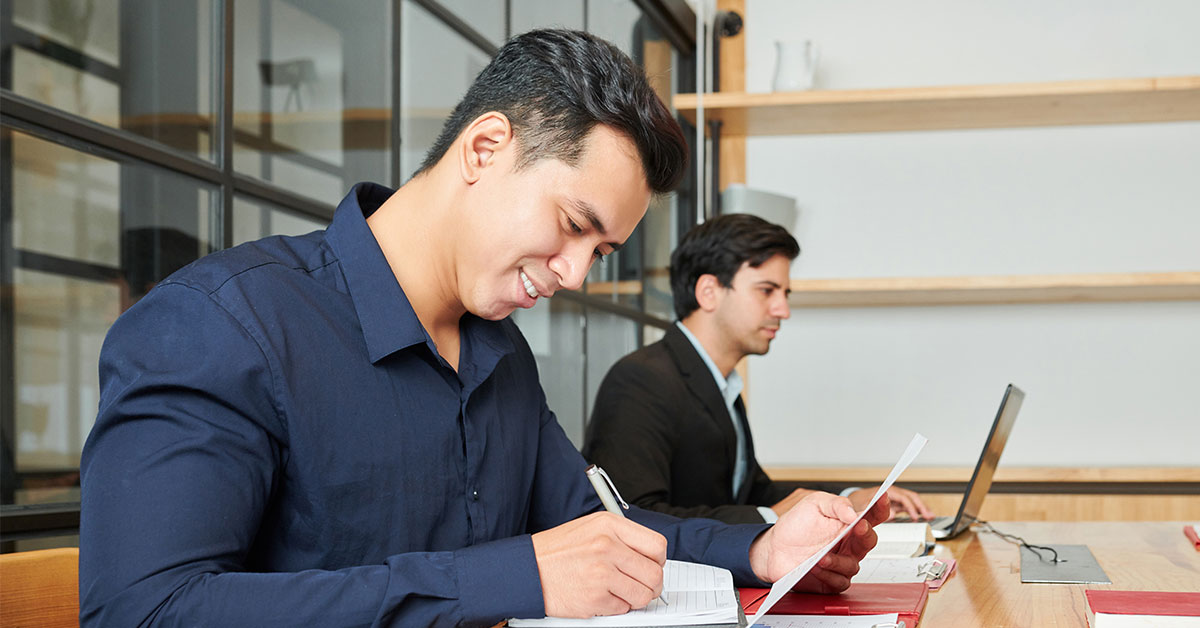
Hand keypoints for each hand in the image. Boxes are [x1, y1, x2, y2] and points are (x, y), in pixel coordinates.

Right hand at [531, 512, 667, 617]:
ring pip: (643, 595)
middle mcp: (607, 546)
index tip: (652, 566)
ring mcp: (601, 573)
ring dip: (636, 598)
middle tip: (642, 586)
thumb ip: (621, 537)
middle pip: (654, 574)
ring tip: (621, 592)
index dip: (659, 561)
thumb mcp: (590, 528)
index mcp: (609, 525)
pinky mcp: (594, 598)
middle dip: (651, 585)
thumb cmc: (557, 550)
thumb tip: (650, 555)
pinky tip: (601, 596)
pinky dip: (616, 607)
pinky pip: (623, 609)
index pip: (657, 545)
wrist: (527, 569)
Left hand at [749, 492, 890, 593]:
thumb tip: (854, 513)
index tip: (882, 498)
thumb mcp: (814, 504)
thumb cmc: (796, 526)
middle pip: (869, 540)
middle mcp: (848, 543)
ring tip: (822, 556)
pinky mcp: (832, 579)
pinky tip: (816, 567)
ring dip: (838, 560)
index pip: (871, 516)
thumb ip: (836, 504)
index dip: (880, 507)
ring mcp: (841, 562)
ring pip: (854, 565)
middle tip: (857, 527)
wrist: (774, 549)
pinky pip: (840, 581)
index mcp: (847, 523)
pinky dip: (829, 575)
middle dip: (865, 534)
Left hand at [848, 485, 932, 520]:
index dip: (911, 506)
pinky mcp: (893, 503)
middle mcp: (891, 493)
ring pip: (911, 500)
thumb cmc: (856, 502)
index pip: (902, 497)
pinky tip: (920, 516)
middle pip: (910, 497)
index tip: (917, 515)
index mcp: (885, 491)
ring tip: (930, 516)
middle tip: (929, 516)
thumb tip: (892, 514)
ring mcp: (893, 498)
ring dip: (921, 507)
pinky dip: (915, 510)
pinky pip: (907, 505)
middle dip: (921, 506)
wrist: (850, 502)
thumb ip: (875, 510)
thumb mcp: (862, 506)